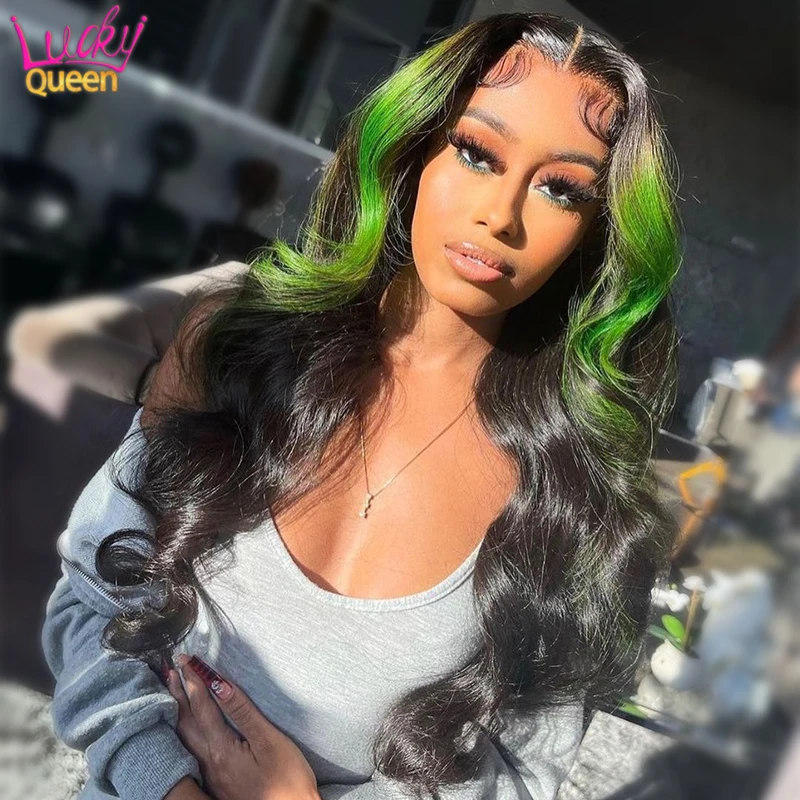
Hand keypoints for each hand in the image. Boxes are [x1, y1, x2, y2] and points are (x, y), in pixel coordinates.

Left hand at [168, 653, 320, 799]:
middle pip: (186, 724)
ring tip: (173, 692)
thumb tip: (219, 684)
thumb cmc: (288, 778)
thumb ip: (242, 711)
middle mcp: (210, 764)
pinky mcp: (217, 784)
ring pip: (186, 739)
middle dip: (178, 694)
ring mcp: (211, 776)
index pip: (202, 708)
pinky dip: (186, 731)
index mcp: (222, 750)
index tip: (184, 659)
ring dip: (179, 712)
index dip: (194, 681)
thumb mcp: (269, 740)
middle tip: (170, 670)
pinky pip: (193, 751)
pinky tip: (188, 729)